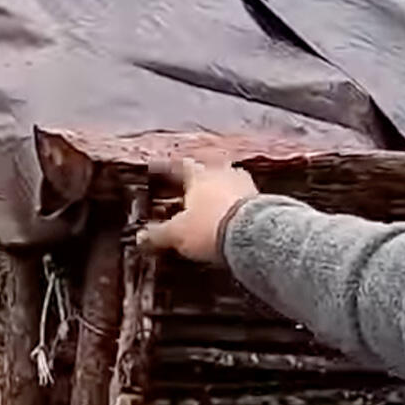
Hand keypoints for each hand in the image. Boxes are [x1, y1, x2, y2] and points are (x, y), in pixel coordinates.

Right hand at [136, 157, 259, 264]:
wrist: (254, 235)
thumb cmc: (209, 227)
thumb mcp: (177, 233)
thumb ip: (158, 234)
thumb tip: (141, 237)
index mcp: (199, 175)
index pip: (181, 166)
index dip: (170, 168)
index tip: (162, 168)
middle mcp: (223, 173)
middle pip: (210, 169)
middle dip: (201, 177)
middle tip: (192, 186)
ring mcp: (245, 184)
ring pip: (230, 180)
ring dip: (223, 188)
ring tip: (215, 200)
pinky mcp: (263, 200)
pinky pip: (246, 197)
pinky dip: (238, 202)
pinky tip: (235, 213)